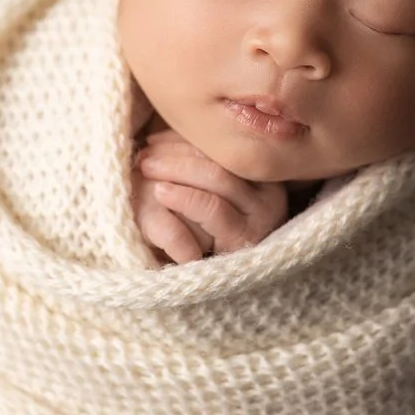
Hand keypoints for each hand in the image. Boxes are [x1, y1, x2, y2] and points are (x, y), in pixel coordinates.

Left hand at [131, 128, 288, 263]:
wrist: (223, 292)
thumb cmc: (204, 238)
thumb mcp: (207, 196)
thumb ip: (197, 165)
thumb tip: (167, 122)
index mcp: (261, 175)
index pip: (221, 143)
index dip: (183, 137)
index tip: (152, 138)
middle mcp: (270, 193)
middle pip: (220, 156)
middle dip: (176, 151)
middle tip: (144, 154)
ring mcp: (262, 217)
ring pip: (218, 178)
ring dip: (176, 168)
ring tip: (146, 167)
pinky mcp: (246, 240)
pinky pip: (213, 209)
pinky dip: (183, 197)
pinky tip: (160, 193)